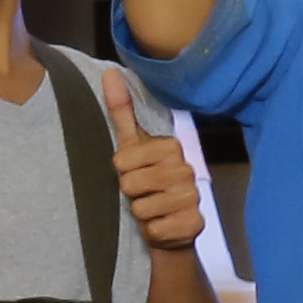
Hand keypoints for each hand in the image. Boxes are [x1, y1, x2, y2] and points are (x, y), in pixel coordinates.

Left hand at [97, 66, 202, 253]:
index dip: (122, 171)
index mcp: (172, 147)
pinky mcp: (193, 225)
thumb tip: (110, 72)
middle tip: (143, 193)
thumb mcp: (131, 147)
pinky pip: (154, 229)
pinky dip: (153, 230)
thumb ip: (121, 111)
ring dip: (141, 213)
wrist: (171, 227)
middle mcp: (186, 170)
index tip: (134, 171)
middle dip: (130, 193)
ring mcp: (192, 199)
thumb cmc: (147, 182)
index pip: (122, 160)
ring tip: (153, 208)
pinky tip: (162, 225)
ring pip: (141, 208)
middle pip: (129, 184)